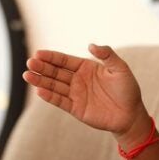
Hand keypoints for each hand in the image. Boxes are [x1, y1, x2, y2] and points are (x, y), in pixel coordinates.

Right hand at [23, 44, 147, 136]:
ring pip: (54, 86)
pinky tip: (39, 91)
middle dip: (42, 67)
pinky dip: (50, 96)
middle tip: (30, 63)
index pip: (64, 60)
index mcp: (86, 67)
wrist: (131, 114)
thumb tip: (90, 45)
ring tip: (27, 75)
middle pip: (55, 72)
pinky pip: (60, 101)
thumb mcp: (120, 68)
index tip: (38, 53)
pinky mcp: (76, 108)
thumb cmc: (127, 89)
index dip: (51, 57)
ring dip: (40, 81)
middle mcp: (78, 79)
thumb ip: (107, 55)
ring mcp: (76, 94)